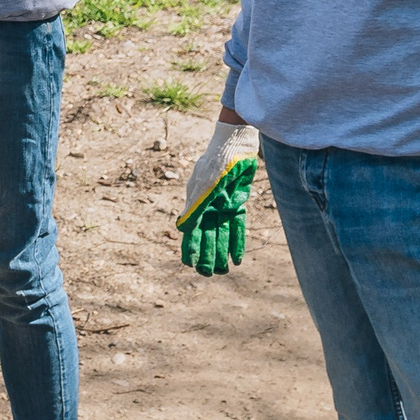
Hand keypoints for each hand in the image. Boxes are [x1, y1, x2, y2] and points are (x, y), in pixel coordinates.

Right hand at [176, 120, 260, 275]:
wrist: (235, 145)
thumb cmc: (216, 163)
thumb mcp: (204, 186)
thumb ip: (194, 207)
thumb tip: (181, 229)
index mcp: (195, 203)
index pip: (191, 231)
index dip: (190, 248)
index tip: (189, 264)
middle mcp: (208, 207)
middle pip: (207, 237)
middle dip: (207, 255)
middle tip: (207, 274)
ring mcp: (223, 206)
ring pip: (222, 235)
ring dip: (221, 253)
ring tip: (223, 271)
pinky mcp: (238, 204)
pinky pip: (237, 227)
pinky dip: (237, 243)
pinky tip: (237, 258)